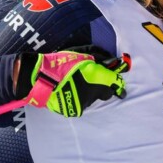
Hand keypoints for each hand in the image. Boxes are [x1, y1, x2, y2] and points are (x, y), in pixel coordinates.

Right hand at [15, 51, 129, 116]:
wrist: (42, 78)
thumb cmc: (61, 62)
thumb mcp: (81, 53)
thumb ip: (98, 56)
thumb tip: (110, 59)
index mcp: (98, 77)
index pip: (116, 82)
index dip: (119, 83)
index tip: (121, 87)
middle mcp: (94, 92)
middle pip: (107, 93)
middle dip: (104, 87)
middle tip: (96, 81)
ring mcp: (85, 102)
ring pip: (94, 98)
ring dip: (90, 92)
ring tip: (77, 84)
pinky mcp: (76, 110)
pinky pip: (83, 103)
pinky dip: (80, 97)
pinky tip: (70, 91)